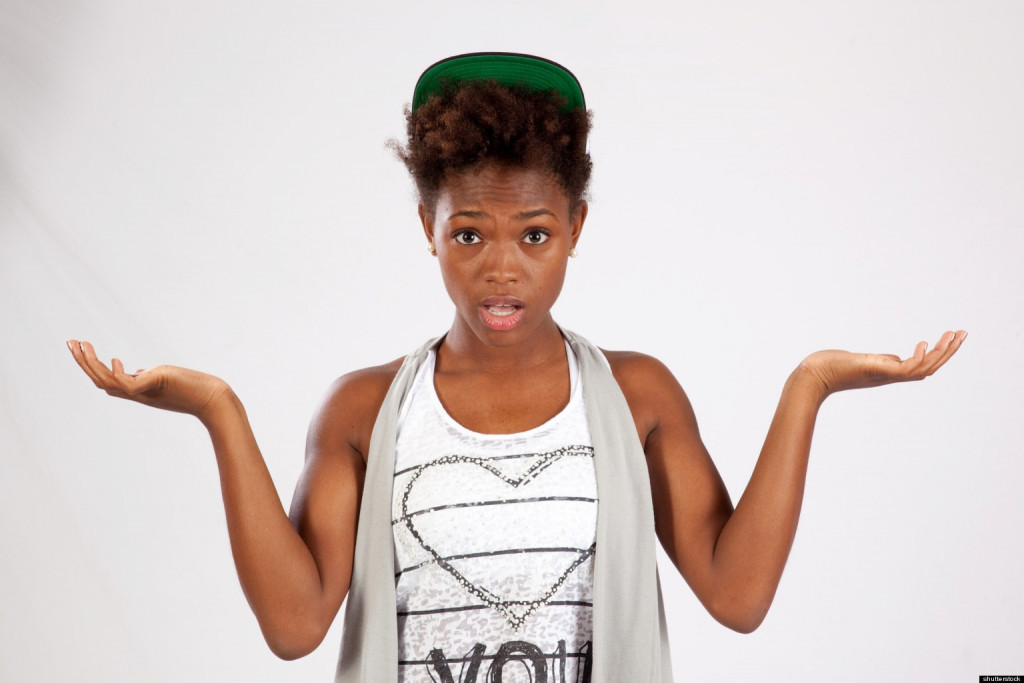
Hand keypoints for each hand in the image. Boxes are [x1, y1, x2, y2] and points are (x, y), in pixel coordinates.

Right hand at [67, 340, 233, 423]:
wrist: (215, 400)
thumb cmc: (194, 390)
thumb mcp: (165, 379)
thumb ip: (149, 376)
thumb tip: (140, 371)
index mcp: (138, 390)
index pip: (106, 380)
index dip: (91, 366)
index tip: (81, 346)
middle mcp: (138, 393)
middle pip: (100, 380)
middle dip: (83, 362)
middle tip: (70, 342)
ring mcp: (145, 391)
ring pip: (108, 382)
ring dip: (91, 364)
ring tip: (82, 344)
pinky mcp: (157, 384)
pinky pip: (128, 385)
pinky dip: (118, 373)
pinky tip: (114, 359)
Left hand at [798, 330, 966, 400]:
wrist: (813, 376)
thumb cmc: (833, 368)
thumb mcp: (866, 361)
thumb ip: (883, 361)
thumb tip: (895, 358)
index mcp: (891, 372)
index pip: (924, 365)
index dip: (940, 354)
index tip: (951, 336)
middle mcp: (892, 376)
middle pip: (930, 367)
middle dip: (949, 351)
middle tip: (964, 333)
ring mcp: (885, 375)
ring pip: (924, 368)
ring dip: (942, 352)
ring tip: (953, 334)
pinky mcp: (876, 370)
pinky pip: (906, 368)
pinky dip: (919, 357)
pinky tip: (925, 343)